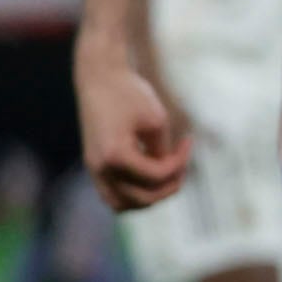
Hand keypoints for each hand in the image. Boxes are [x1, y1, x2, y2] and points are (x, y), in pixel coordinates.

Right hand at [76, 49, 189, 209]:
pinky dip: (133, 194)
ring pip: (122, 205)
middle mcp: (100, 167)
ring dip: (149, 198)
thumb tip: (167, 176)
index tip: (187, 141)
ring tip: (167, 177)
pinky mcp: (95, 165)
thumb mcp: (156, 121)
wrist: (99, 77)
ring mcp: (94, 169)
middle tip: (182, 165)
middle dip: (169, 186)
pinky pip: (112, 194)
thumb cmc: (129, 93)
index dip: (180, 163)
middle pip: (142, 199)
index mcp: (114, 155)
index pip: (156, 176)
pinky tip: (151, 176)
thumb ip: (162, 153)